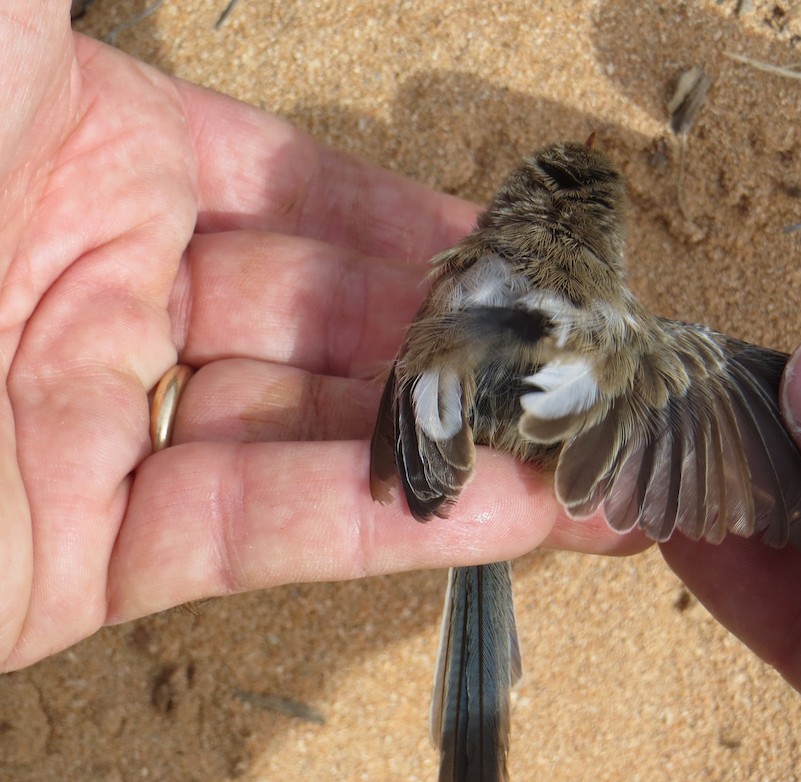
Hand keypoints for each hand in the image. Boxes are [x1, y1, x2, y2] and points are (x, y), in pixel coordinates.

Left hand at [0, 3, 630, 671]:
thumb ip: (63, 0)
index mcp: (83, 156)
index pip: (301, 192)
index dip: (418, 222)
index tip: (525, 251)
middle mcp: (101, 290)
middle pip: (328, 316)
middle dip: (464, 340)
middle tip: (586, 363)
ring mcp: (95, 429)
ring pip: (315, 433)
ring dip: (458, 446)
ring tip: (594, 458)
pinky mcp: (78, 562)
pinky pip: (262, 531)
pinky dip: (392, 524)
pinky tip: (519, 512)